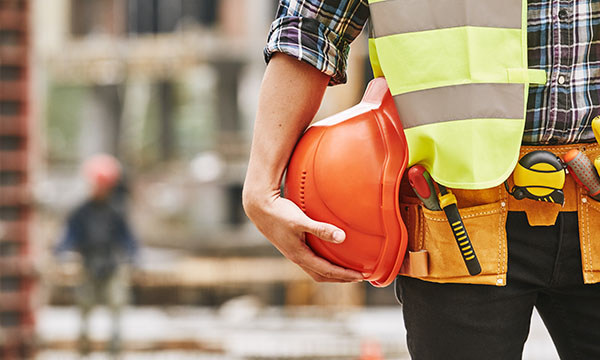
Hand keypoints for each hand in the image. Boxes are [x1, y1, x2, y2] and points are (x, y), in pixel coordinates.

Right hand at [243, 192, 364, 282]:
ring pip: (316, 269)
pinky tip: (330, 252)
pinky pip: (312, 260)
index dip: (345, 276)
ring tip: (347, 269)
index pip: (327, 271)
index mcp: (300, 255)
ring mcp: (294, 252)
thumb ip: (321, 228)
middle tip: (358, 277)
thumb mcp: (300, 220)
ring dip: (332, 272)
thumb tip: (342, 237)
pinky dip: (324, 261)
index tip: (361, 276)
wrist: (259, 208)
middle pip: (322, 275)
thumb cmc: (279, 213)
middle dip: (340, 278)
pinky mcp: (292, 245)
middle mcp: (297, 257)